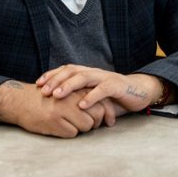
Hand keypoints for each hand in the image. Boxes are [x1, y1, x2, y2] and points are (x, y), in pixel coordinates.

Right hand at [0, 80, 107, 137]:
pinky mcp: (54, 121)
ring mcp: (63, 109)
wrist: (21, 101)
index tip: (108, 122)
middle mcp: (72, 97)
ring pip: (86, 126)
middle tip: (90, 126)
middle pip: (97, 115)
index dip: (108, 114)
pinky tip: (59, 127)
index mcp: (77, 89)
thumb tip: (105, 110)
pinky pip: (72, 134)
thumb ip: (84, 96)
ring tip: (70, 124)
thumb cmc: (47, 99)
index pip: (103, 102)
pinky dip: (68, 133)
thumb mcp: (67, 92)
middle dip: (96, 124)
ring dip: (81, 129)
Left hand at [36, 65, 163, 113]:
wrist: (140, 92)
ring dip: (69, 86)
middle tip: (43, 91)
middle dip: (56, 80)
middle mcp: (95, 73)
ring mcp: (106, 78)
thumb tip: (56, 106)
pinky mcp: (117, 86)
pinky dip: (91, 97)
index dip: (52, 75)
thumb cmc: (114, 97)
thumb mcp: (93, 96)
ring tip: (57, 95)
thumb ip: (79, 97)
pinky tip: (82, 105)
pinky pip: (103, 90)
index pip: (67, 69)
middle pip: (72, 71)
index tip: (38, 84)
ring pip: (84, 77)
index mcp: (88, 73)